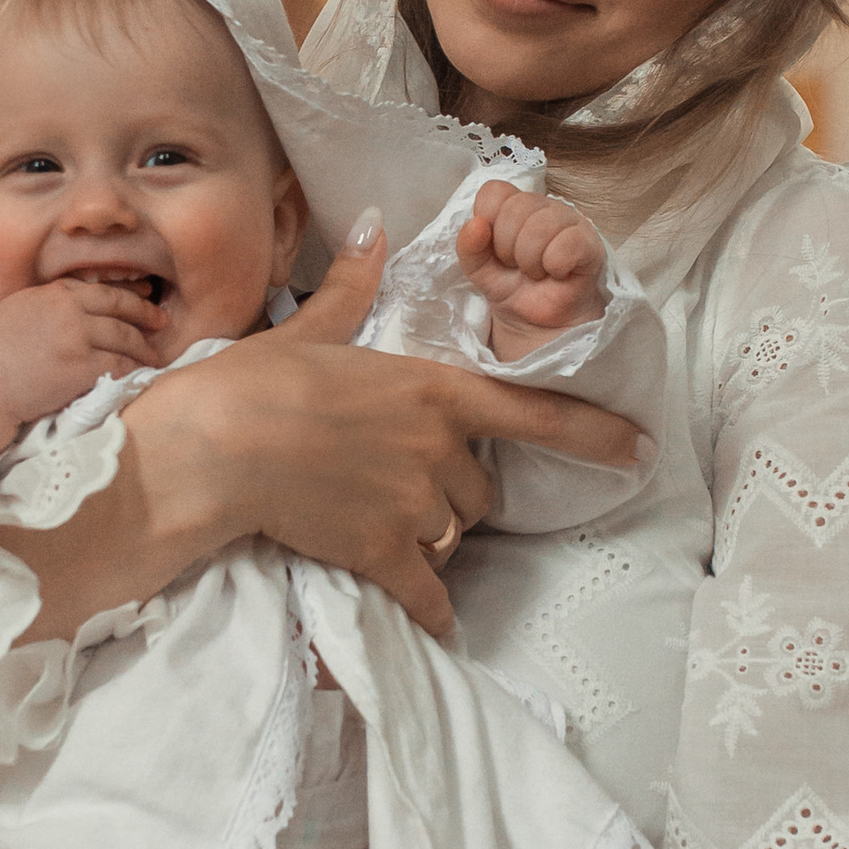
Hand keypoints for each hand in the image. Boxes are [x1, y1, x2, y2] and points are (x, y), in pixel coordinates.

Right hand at [0, 276, 164, 427]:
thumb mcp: (24, 306)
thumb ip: (55, 298)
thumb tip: (84, 295)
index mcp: (57, 292)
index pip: (103, 289)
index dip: (129, 295)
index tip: (146, 299)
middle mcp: (70, 309)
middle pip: (121, 307)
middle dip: (146, 314)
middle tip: (162, 322)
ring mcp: (77, 337)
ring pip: (125, 336)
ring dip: (144, 347)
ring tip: (154, 355)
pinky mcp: (82, 366)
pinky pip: (119, 364)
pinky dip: (133, 368)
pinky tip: (140, 372)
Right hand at [116, 220, 639, 631]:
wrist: (209, 451)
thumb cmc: (248, 384)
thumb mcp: (306, 330)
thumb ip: (352, 290)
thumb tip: (374, 227)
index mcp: (430, 388)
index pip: (534, 410)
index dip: (595, 433)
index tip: (640, 448)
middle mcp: (436, 446)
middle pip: (479, 487)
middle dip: (452, 490)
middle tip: (397, 484)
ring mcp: (413, 502)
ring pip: (452, 533)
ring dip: (430, 536)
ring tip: (377, 526)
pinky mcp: (381, 550)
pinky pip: (427, 590)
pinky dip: (431, 608)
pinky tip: (429, 621)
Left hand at [458, 182, 606, 347]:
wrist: (538, 322)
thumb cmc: (512, 286)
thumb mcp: (478, 269)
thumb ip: (468, 246)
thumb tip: (476, 224)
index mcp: (515, 204)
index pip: (494, 192)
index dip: (489, 223)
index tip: (496, 249)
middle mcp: (543, 206)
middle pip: (515, 208)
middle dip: (507, 248)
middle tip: (518, 266)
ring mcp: (569, 221)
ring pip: (539, 227)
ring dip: (530, 261)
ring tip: (536, 272)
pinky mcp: (590, 243)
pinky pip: (568, 244)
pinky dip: (554, 265)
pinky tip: (557, 273)